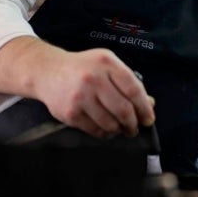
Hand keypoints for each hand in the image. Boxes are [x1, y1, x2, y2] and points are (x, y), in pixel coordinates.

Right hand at [37, 47, 155, 137]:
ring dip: (119, 130)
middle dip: (133, 123)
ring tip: (120, 128)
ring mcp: (80, 96)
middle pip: (123, 109)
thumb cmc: (82, 68)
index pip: (133, 90)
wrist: (48, 71)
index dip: (144, 108)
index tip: (148, 118)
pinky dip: (105, 133)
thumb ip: (127, 82)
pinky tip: (106, 128)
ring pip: (110, 123)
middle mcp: (93, 78)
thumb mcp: (106, 65)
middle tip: (134, 128)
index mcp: (106, 63)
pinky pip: (95, 130)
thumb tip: (149, 104)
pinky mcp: (70, 112)